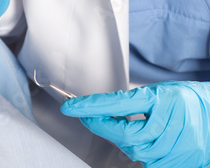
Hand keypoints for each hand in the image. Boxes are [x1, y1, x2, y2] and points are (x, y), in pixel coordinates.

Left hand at [61, 81, 209, 167]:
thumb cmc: (183, 100)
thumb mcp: (157, 92)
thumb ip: (130, 103)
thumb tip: (98, 111)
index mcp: (161, 99)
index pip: (117, 104)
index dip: (91, 106)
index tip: (70, 107)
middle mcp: (169, 122)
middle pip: (124, 134)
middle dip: (100, 126)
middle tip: (87, 117)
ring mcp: (176, 145)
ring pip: (134, 150)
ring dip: (122, 139)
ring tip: (128, 126)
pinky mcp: (180, 161)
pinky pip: (149, 161)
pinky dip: (141, 151)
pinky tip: (145, 140)